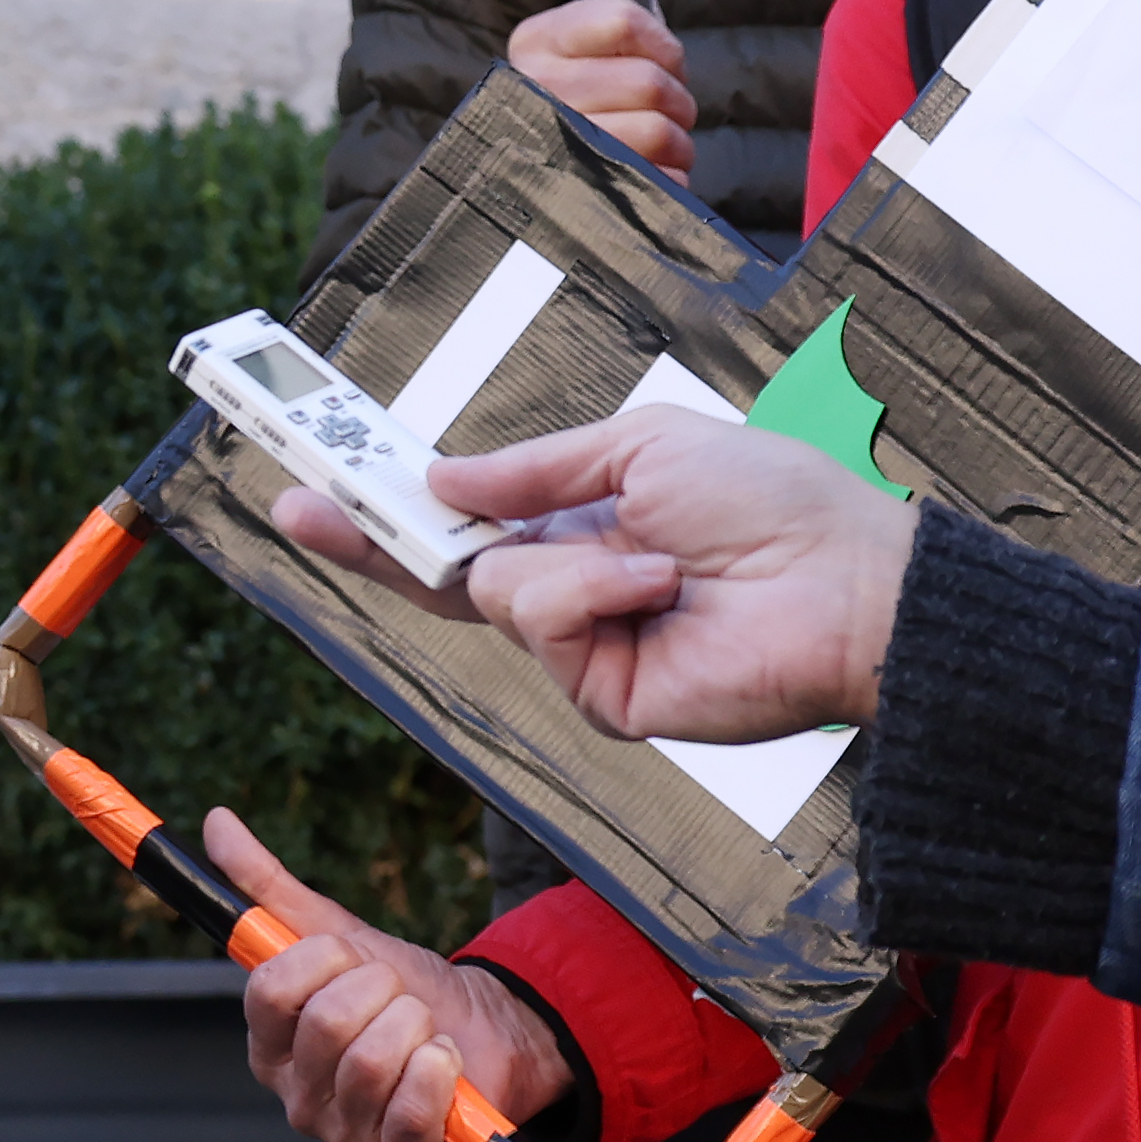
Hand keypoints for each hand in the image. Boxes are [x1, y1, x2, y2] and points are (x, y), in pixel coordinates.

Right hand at [204, 808, 567, 1141]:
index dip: (322, 962)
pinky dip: (439, 1072)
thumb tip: (216, 823)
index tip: (354, 958)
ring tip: (426, 1033)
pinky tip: (446, 1064)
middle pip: (325, 1025)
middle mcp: (296, 1098)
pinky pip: (410, 1110)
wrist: (488, 1032)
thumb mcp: (340, 934)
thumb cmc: (409, 990)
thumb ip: (269, 887)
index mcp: (270, 1045)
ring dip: (416, 1028)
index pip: (268, 992)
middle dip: (382, 991)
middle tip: (400, 999)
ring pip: (371, 1062)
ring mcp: (344, 1138)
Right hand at [272, 412, 912, 745]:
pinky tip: (659, 588)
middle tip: (294, 504)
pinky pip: (543, 623)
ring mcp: (582, 647)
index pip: (463, 522)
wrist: (846, 586)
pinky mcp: (600, 695)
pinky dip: (596, 591)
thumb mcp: (639, 446)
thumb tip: (442, 480)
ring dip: (569, 559)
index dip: (391, 503)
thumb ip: (533, 469)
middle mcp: (571, 590)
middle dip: (366, 536)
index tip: (317, 476)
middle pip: (437, 574)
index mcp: (578, 526)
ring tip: (658, 560)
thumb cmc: (772, 503)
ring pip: (494, 593)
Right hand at [505, 0, 694, 178]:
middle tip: (669, 112)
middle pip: (648, 84)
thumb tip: (673, 66)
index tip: (663, 64)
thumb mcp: (579, 45)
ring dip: (677, 143)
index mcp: (537, 41)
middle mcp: (537, 88)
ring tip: (663, 144)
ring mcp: (556, 141)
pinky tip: (651, 171)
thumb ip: (624, 37)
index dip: (663, 47)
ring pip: (656, 132)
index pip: (624, 25)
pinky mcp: (581, 188)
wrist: (533, 150)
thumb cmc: (575, 92)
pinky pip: (657, 179)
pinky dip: (669, 178)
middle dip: (677, 101)